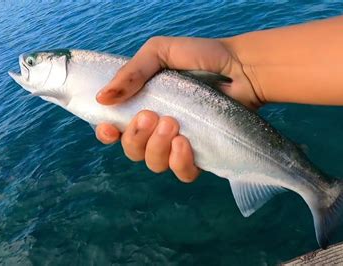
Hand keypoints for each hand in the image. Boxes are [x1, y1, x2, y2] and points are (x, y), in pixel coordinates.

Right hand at [95, 36, 259, 181]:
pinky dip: (179, 163)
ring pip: (154, 163)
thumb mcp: (159, 52)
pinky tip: (184, 143)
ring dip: (156, 148)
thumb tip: (102, 98)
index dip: (107, 134)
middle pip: (132, 150)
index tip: (110, 128)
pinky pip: (183, 173)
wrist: (240, 67)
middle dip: (137, 137)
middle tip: (152, 115)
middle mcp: (157, 129)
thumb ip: (130, 72)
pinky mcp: (202, 155)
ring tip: (173, 124)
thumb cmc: (200, 56)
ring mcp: (178, 144)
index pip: (116, 129)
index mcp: (143, 105)